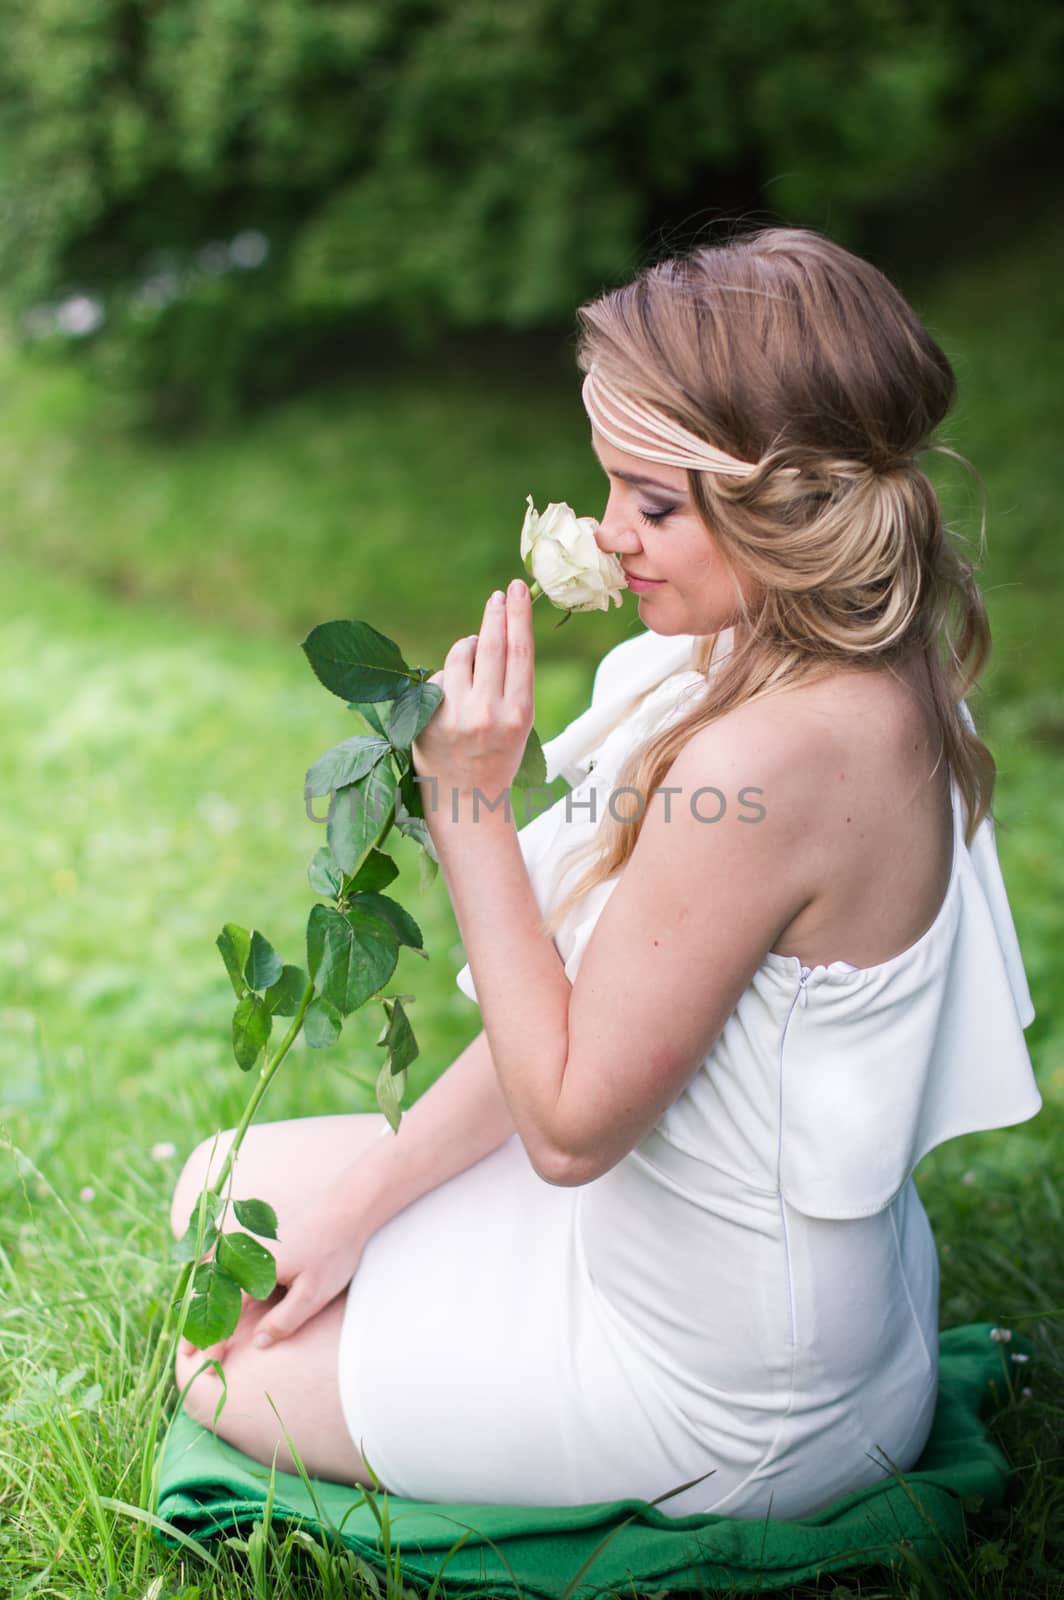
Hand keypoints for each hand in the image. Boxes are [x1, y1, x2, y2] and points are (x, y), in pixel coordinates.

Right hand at [179, 1177, 371, 1364]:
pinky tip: (214, 1289)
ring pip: (214, 1272)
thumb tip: (257, 1343)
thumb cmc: (335, 1251)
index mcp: (256, 1270)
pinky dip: (214, 1278)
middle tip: (183, 1352)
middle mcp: (246, 1253)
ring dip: (201, 1298)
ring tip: (193, 1325)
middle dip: (196, 1322)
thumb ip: (284, 1320)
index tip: (208, 1367)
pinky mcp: (260, 1238)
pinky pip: (226, 1259)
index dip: (215, 1341)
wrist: (349, 1206)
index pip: (226, 1313)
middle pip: (210, 1291)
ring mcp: (252, 1242)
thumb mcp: (314, 1293)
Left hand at [411, 579, 533, 807]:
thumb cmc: (497, 757)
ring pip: (460, 654)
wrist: (466, 801)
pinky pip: (437, 678)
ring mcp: (453, 715)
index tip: (517, 589)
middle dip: (495, 614)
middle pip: (490, 644)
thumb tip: (488, 635)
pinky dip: (446, 680)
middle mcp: (487, 712)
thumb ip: (508, 683)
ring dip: (467, 646)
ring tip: (473, 655)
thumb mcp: (518, 724)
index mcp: (518, 714)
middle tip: (498, 595)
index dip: (518, 615)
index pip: (519, 651)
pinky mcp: (426, 718)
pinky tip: (450, 703)